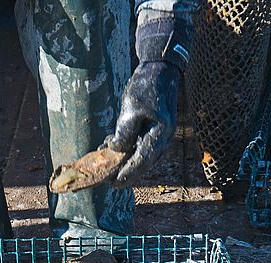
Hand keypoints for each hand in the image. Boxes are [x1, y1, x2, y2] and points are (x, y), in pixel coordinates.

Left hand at [109, 61, 179, 186]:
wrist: (161, 71)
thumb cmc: (146, 87)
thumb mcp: (131, 108)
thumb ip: (125, 132)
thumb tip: (116, 150)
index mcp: (160, 136)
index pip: (141, 161)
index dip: (127, 174)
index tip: (113, 183)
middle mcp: (163, 141)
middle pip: (143, 164)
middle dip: (125, 173)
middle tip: (108, 182)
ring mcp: (161, 138)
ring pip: (142, 158)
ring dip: (125, 162)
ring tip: (107, 166)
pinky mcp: (155, 133)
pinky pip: (142, 148)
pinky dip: (128, 151)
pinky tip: (113, 149)